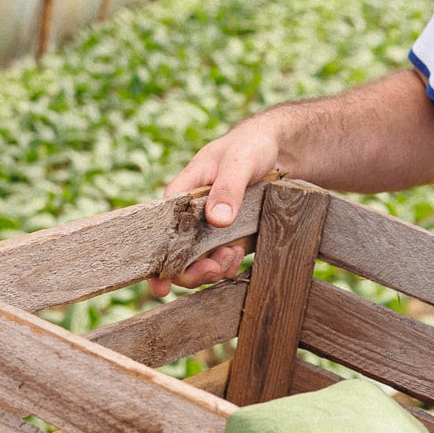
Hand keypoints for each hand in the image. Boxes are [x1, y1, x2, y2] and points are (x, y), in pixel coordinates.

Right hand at [144, 119, 282, 294]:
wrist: (276, 148)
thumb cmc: (250, 146)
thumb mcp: (240, 161)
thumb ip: (228, 187)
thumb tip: (217, 219)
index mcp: (182, 195)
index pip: (160, 232)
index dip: (156, 262)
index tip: (162, 286)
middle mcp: (190, 216)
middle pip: (177, 257)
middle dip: (194, 271)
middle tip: (217, 267)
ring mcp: (208, 228)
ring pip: (199, 263)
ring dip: (215, 269)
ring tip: (234, 255)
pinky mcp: (228, 236)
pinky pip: (220, 261)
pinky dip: (228, 266)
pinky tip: (240, 256)